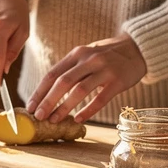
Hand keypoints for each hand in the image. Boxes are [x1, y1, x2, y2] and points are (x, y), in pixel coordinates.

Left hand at [26, 33, 145, 124]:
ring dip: (64, 107)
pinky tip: (78, 119)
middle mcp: (89, 60)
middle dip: (48, 100)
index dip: (40, 91)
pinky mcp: (118, 81)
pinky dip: (88, 110)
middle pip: (63, 82)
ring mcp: (104, 70)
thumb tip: (48, 91)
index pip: (53, 73)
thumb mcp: (86, 55)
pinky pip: (100, 98)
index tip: (30, 105)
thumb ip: (70, 69)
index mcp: (77, 54)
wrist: (137, 48)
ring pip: (80, 90)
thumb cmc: (107, 56)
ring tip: (54, 120)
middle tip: (38, 116)